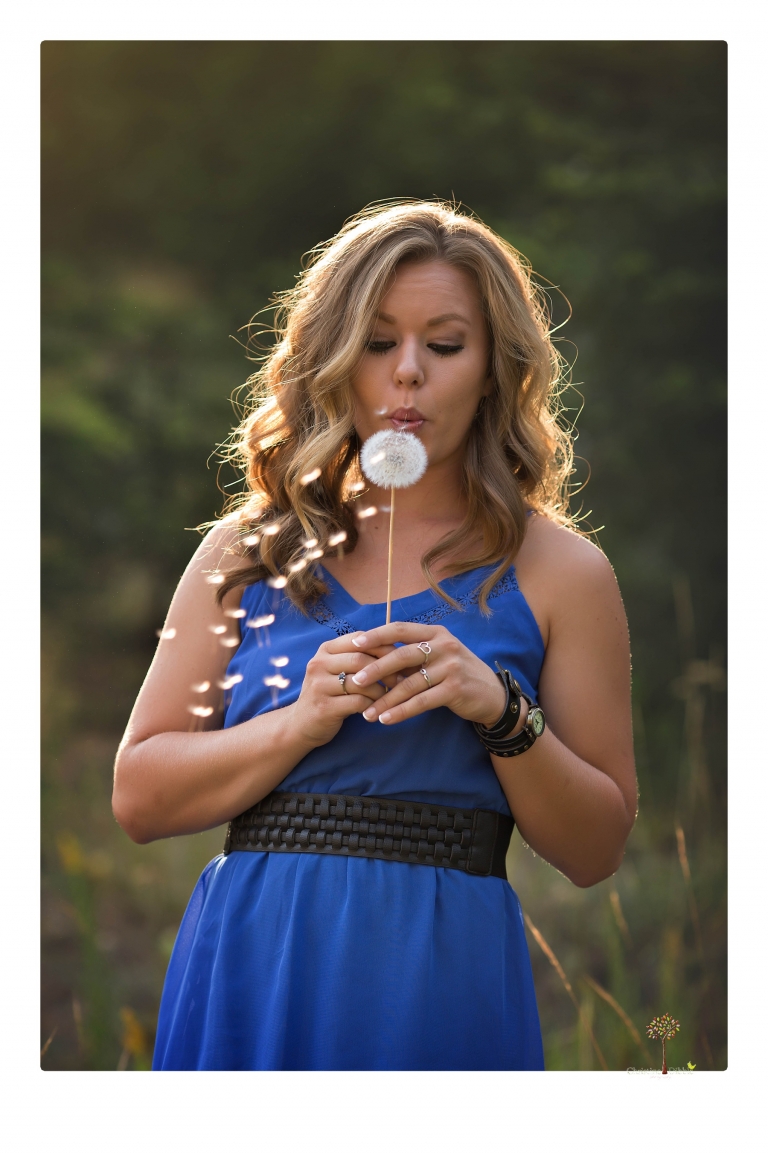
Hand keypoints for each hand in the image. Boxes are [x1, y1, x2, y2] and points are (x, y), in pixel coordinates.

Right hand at [289, 633, 393, 747]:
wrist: (301, 724)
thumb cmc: (328, 693)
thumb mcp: (337, 670)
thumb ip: (358, 657)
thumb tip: (396, 650)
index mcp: (325, 650)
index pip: (359, 639)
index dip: (384, 646)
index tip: (402, 656)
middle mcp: (319, 664)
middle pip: (360, 659)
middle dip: (386, 669)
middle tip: (402, 678)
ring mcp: (319, 686)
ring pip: (360, 682)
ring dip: (381, 689)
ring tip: (392, 695)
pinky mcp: (324, 707)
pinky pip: (357, 702)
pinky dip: (372, 705)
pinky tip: (378, 708)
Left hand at [346, 622, 507, 727]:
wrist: (492, 695)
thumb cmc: (457, 674)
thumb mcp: (438, 656)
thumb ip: (413, 655)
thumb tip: (373, 657)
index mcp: (436, 633)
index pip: (401, 629)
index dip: (377, 635)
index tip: (354, 643)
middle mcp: (444, 646)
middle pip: (402, 655)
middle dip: (376, 669)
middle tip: (355, 680)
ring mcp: (451, 667)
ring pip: (410, 684)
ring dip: (385, 700)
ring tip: (367, 713)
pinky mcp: (455, 689)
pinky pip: (421, 701)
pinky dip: (401, 711)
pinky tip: (386, 719)